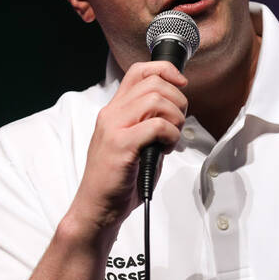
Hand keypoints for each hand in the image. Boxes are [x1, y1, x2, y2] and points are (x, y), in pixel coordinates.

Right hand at [67, 61, 188, 239]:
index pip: (139, 71)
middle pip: (153, 82)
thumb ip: (149, 124)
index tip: (181, 84)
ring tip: (172, 137)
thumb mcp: (134, 143)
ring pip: (156, 100)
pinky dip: (170, 134)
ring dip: (175, 118)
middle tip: (178, 122)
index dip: (165, 71)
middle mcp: (111, 114)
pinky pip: (156, 125)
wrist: (97, 208)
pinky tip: (166, 148)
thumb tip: (176, 112)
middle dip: (177, 99)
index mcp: (114, 111)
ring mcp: (114, 128)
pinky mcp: (121, 145)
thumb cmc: (118, 180)